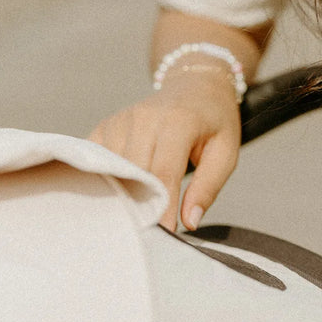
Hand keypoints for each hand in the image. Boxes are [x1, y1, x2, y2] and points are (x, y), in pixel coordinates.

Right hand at [91, 73, 240, 230]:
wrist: (195, 85)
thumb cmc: (213, 122)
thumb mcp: (225, 151)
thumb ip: (208, 187)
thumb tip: (188, 221)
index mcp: (178, 122)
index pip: (163, 172)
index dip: (160, 208)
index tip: (161, 236)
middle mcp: (145, 118)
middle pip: (133, 173)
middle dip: (139, 206)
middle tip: (147, 235)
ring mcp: (121, 120)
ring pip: (112, 169)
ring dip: (119, 196)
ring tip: (129, 220)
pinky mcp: (106, 126)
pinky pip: (96, 160)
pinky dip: (102, 181)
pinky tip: (112, 197)